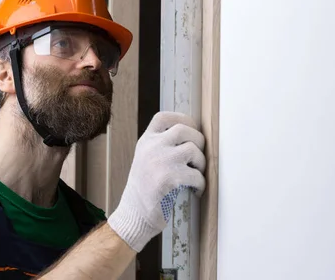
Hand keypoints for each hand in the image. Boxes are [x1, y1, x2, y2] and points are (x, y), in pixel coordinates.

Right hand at [107, 111, 205, 251]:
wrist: (133, 216)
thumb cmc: (143, 191)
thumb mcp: (145, 160)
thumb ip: (160, 147)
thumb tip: (191, 138)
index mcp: (145, 142)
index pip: (164, 118)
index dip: (182, 119)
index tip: (192, 129)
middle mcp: (152, 147)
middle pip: (184, 129)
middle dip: (198, 141)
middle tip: (198, 157)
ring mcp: (160, 161)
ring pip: (193, 150)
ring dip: (201, 163)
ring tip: (196, 175)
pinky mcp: (169, 178)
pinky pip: (197, 174)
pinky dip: (201, 184)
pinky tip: (195, 190)